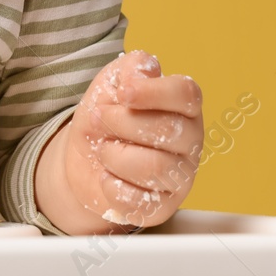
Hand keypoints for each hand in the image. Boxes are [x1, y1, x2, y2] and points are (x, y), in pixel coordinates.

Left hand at [61, 49, 203, 228]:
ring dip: (114, 154)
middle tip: (102, 119)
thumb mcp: (113, 81)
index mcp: (184, 107)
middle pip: (166, 131)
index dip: (153, 91)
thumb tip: (147, 70)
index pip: (187, 94)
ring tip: (105, 149)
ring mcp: (180, 177)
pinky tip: (107, 176)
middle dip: (121, 122)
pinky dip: (111, 186)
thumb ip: (133, 68)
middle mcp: (190, 142)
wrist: (84, 157)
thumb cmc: (107, 114)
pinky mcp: (162, 207)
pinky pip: (139, 201)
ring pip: (153, 167)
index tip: (123, 92)